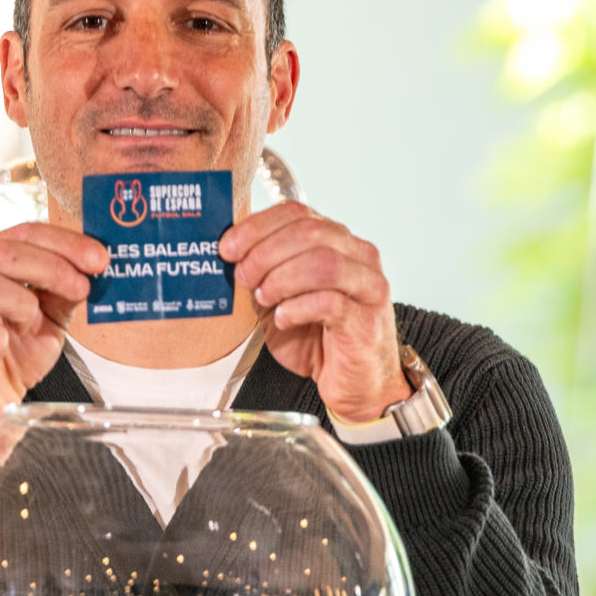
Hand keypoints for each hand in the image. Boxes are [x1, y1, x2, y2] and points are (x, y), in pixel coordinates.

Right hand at [0, 223, 107, 446]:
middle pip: (3, 252)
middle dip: (52, 267)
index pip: (22, 233)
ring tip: (32, 324)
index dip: (64, 242)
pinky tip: (4, 348)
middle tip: (82, 287)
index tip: (98, 258)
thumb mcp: (49, 317)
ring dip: (23, 304)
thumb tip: (94, 265)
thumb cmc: (12, 356)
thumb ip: (65, 290)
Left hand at [220, 202, 411, 422]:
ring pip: (323, 262)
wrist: (353, 383)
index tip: (227, 248)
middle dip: (265, 253)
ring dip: (282, 278)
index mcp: (337, 240)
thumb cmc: (317, 338)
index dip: (257, 226)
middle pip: (310, 232)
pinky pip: (330, 302)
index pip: (297, 213)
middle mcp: (358, 256)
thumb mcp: (279, 297)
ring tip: (264, 298)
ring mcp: (367, 286)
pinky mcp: (366, 320)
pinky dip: (297, 308)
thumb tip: (228, 251)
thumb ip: (262, 270)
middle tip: (243, 277)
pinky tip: (282, 318)